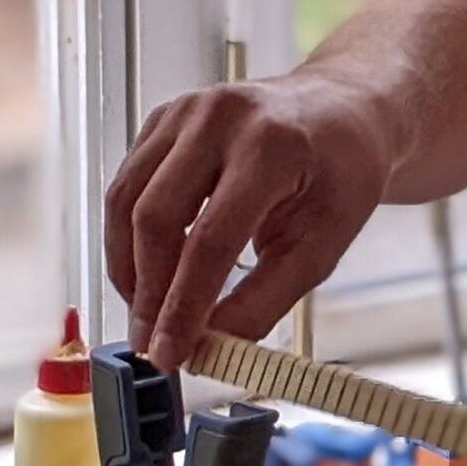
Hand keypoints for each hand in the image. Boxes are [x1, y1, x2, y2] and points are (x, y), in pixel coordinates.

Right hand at [105, 70, 404, 367]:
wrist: (341, 113)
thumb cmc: (341, 171)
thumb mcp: (325, 242)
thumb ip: (267, 298)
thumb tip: (213, 346)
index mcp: (271, 146)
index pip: (211, 239)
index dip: (183, 305)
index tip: (171, 352)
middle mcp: (219, 118)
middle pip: (155, 217)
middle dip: (147, 292)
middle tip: (151, 341)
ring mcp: (184, 113)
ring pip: (125, 201)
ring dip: (128, 268)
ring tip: (146, 314)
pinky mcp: (162, 120)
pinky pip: (127, 185)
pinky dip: (129, 236)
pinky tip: (147, 271)